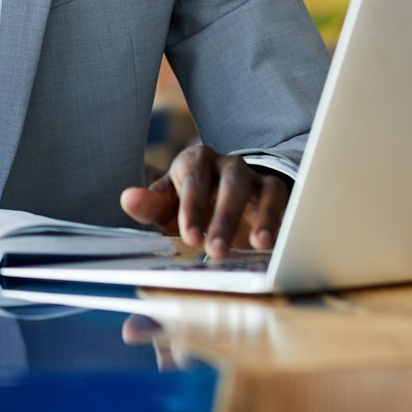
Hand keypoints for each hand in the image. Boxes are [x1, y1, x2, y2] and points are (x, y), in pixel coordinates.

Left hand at [119, 144, 289, 258]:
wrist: (217, 202)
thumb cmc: (188, 205)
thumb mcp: (167, 208)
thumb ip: (149, 206)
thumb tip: (128, 199)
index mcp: (194, 162)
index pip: (194, 181)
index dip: (192, 208)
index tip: (190, 236)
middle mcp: (227, 165)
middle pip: (231, 183)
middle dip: (224, 216)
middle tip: (216, 249)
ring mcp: (254, 177)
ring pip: (263, 189)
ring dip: (263, 216)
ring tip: (259, 244)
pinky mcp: (275, 191)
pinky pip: (283, 200)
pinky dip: (282, 219)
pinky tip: (276, 243)